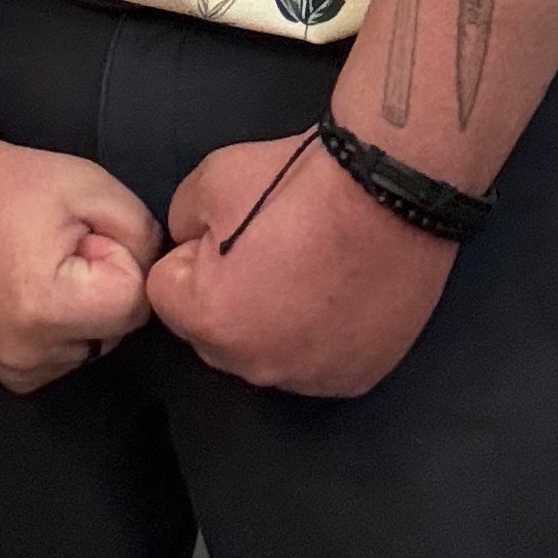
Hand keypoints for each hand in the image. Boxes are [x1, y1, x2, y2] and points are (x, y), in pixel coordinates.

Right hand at [0, 141, 161, 393]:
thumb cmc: (11, 184)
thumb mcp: (90, 185)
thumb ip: (140, 232)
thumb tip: (155, 272)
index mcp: (48, 308)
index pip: (134, 301)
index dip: (119, 257)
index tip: (86, 233)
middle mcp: (30, 354)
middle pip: (117, 328)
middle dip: (105, 285)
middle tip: (63, 246)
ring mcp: (16, 370)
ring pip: (96, 344)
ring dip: (86, 309)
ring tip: (43, 265)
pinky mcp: (10, 374)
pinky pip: (67, 355)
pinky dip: (65, 327)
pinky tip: (34, 291)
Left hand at [147, 130, 454, 396]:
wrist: (389, 188)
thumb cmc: (296, 183)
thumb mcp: (208, 180)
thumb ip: (181, 223)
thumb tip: (191, 244)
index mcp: (212, 322)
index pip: (167, 293)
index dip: (192, 254)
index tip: (228, 230)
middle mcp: (258, 365)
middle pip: (214, 333)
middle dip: (226, 297)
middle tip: (268, 248)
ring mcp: (311, 377)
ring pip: (266, 352)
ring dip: (273, 322)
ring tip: (309, 269)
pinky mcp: (356, 377)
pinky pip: (316, 361)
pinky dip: (320, 335)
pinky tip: (339, 293)